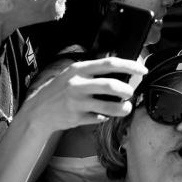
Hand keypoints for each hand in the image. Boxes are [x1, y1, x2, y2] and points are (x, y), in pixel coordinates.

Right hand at [20, 58, 143, 132]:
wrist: (38, 110)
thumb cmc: (60, 90)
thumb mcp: (73, 74)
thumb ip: (93, 71)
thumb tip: (121, 71)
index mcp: (79, 69)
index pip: (109, 63)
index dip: (129, 65)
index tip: (143, 69)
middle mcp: (77, 84)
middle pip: (110, 85)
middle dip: (126, 90)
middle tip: (131, 93)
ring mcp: (77, 102)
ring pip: (107, 106)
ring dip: (121, 108)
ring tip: (126, 108)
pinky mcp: (76, 117)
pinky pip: (99, 118)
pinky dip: (105, 117)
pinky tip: (105, 115)